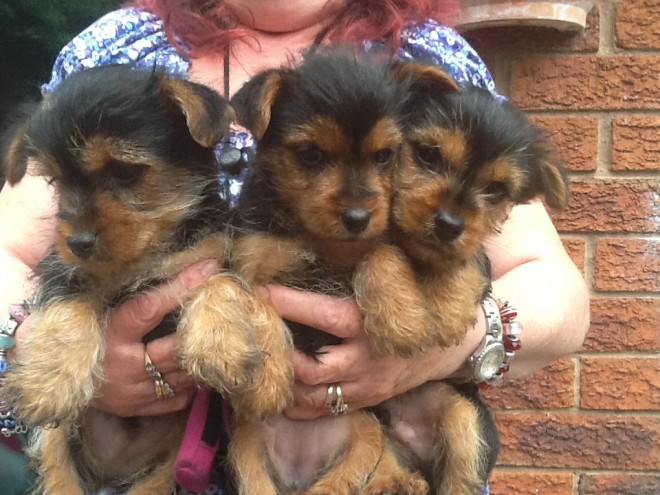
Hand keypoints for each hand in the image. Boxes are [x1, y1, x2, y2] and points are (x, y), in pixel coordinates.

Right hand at [94, 259, 220, 416]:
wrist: (59, 380)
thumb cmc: (89, 336)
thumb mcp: (102, 312)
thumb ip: (133, 297)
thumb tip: (169, 265)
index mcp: (110, 334)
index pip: (149, 307)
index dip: (179, 287)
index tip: (207, 267)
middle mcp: (123, 366)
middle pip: (174, 348)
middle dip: (201, 329)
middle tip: (223, 309)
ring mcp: (132, 392)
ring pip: (182, 374)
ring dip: (201, 356)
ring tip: (220, 336)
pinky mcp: (139, 409)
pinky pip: (178, 397)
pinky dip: (192, 382)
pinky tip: (200, 365)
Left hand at [261, 284, 483, 419]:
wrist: (455, 344)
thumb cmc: (418, 306)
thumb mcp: (390, 286)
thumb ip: (356, 274)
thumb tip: (317, 250)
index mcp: (369, 324)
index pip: (321, 315)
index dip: (287, 303)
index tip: (259, 291)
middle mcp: (366, 360)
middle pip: (311, 369)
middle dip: (280, 355)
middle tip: (258, 338)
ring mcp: (367, 385)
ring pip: (316, 398)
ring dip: (286, 386)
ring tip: (264, 369)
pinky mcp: (369, 399)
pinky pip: (329, 411)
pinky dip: (302, 406)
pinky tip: (284, 396)